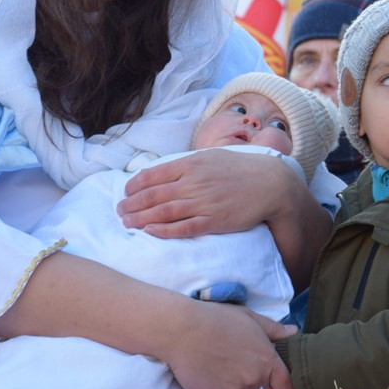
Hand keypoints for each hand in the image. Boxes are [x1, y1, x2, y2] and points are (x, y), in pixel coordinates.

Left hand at [118, 149, 295, 237]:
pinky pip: (183, 228)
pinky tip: (150, 232)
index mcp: (190, 164)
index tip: (126, 193)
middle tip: (119, 211)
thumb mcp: (210, 157)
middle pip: (153, 195)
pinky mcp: (213, 221)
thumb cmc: (239, 168)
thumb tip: (164, 172)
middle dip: (131, 204)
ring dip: (140, 218)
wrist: (269, 183)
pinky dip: (163, 230)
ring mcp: (203, 202)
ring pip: (163, 212)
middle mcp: (193, 182)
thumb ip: (187, 164)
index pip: (153, 174)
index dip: (134, 185)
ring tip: (126, 223)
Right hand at [164, 301, 295, 388]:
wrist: (183, 329)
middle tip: (242, 379)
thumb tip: (293, 330)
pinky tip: (211, 384)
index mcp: (267, 360)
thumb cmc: (216, 318)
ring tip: (225, 381)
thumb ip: (273, 328)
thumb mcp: (249, 317)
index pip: (285, 388)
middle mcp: (254, 380)